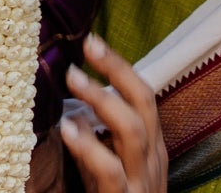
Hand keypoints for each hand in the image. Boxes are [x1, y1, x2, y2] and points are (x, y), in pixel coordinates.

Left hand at [54, 32, 167, 192]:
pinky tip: (68, 129)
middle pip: (144, 104)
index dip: (120, 67)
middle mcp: (152, 161)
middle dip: (117, 71)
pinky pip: (111, 171)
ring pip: (132, 131)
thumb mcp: (111, 172)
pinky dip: (89, 147)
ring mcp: (142, 183)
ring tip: (73, 77)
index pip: (144, 97)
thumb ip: (98, 145)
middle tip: (87, 46)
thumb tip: (75, 112)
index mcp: (152, 150)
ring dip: (103, 100)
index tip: (92, 41)